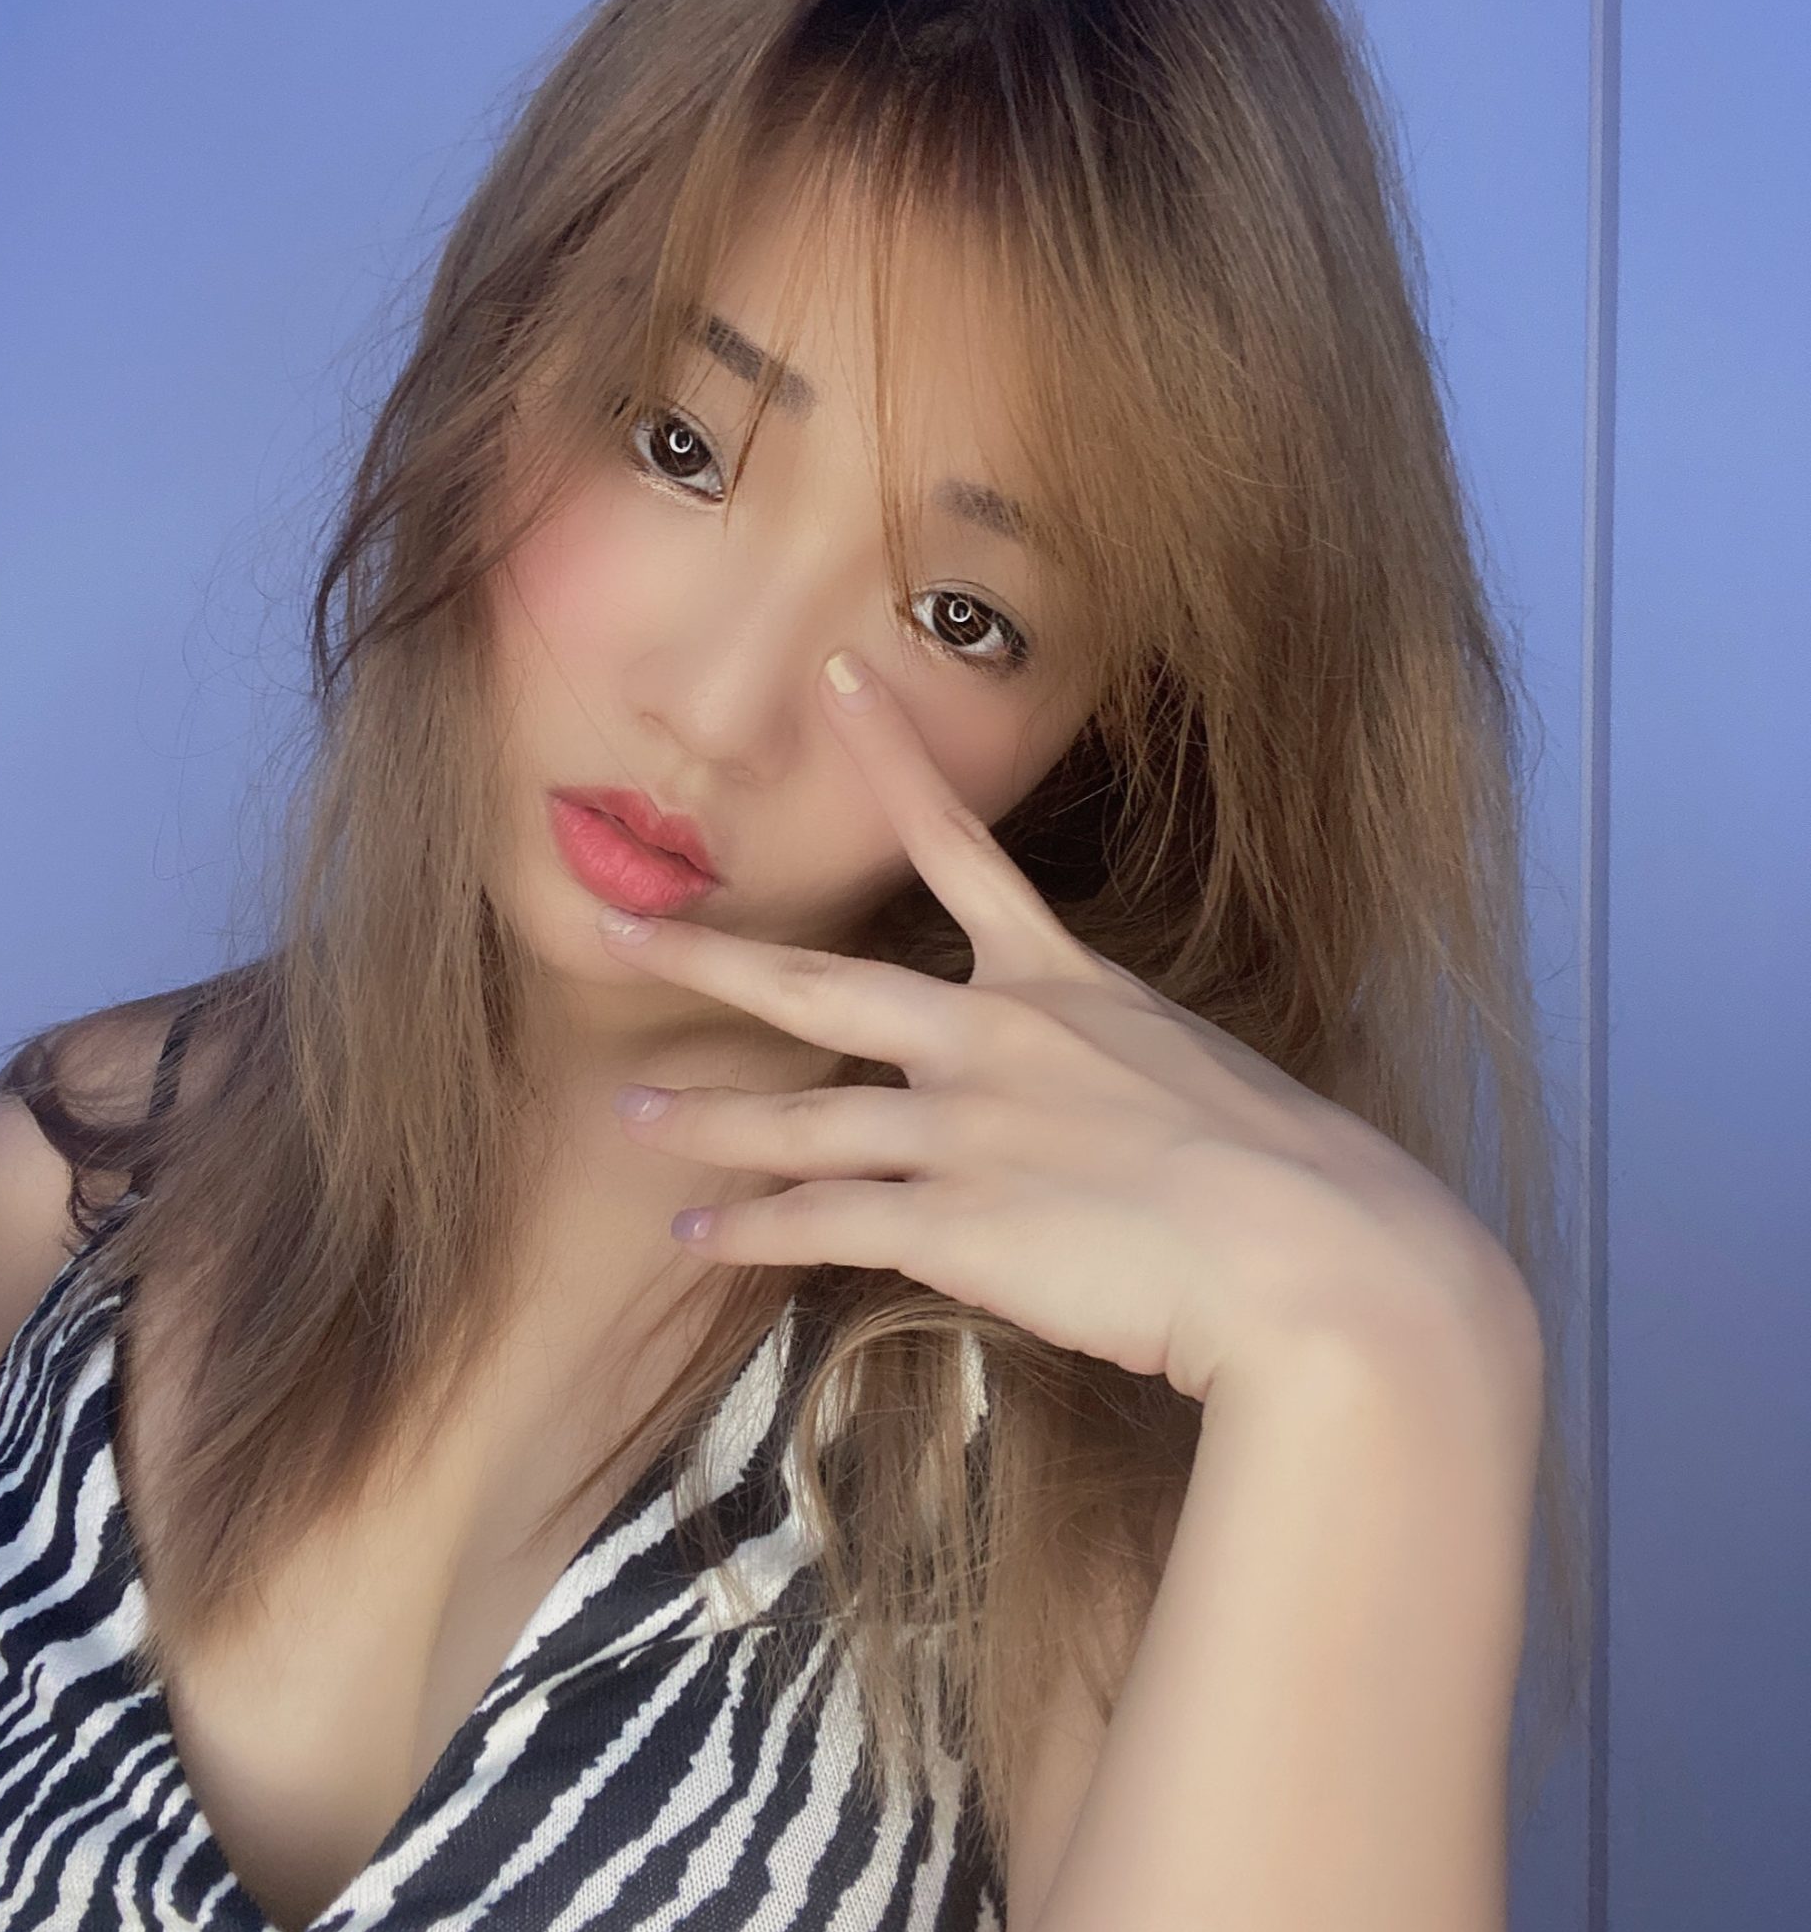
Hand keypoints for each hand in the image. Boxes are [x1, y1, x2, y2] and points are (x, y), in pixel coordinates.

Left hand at [596, 650, 1530, 1402]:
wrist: (1314, 1255)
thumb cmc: (1290, 1173)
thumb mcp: (1199, 1080)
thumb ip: (1120, 1075)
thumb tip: (1099, 1106)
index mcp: (1063, 985)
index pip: (961, 843)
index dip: (891, 756)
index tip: (838, 677)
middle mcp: (997, 1039)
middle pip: (819, 986)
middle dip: (708, 959)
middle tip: (617, 930)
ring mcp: (966, 1131)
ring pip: (799, 1118)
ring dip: (705, 1122)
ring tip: (628, 1119)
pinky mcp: (954, 1225)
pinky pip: (821, 1223)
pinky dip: (749, 1229)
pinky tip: (696, 1234)